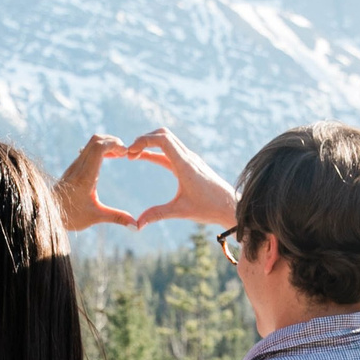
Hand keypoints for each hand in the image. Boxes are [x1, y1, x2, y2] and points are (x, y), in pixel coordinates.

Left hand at [55, 135, 138, 231]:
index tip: (126, 153)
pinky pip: (88, 149)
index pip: (98, 148)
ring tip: (119, 154)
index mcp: (85, 177)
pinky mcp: (73, 167)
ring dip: (107, 144)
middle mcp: (78, 167)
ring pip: (91, 143)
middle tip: (125, 152)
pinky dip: (100, 148)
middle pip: (96, 140)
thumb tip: (136, 226)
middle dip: (113, 141)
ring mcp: (75, 165)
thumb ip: (117, 218)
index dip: (114, 145)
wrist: (48, 213)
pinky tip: (109, 158)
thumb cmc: (71, 216)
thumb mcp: (96, 217)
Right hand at [122, 127, 236, 229]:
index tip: (130, 154)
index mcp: (185, 165)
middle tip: (129, 154)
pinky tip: (147, 158)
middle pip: (163, 134)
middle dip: (144, 140)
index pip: (162, 140)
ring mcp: (191, 159)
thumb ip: (157, 214)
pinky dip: (157, 150)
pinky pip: (172, 150)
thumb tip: (137, 224)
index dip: (143, 141)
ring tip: (134, 155)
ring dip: (150, 143)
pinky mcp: (192, 164)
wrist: (230, 206)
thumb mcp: (181, 211)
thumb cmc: (209, 208)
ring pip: (168, 140)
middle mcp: (188, 157)